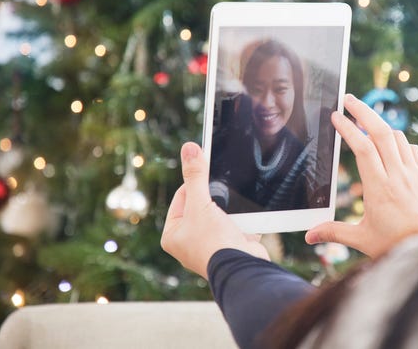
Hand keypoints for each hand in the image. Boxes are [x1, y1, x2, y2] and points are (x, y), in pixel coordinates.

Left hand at [161, 142, 268, 278]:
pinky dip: (242, 222)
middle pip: (202, 204)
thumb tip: (188, 148)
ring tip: (233, 214)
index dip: (195, 183)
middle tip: (223, 195)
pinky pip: (236, 225)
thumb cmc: (214, 242)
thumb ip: (195, 176)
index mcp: (172, 235)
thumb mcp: (201, 204)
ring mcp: (210, 246)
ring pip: (220, 214)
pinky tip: (245, 222)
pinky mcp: (230, 247)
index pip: (182, 196)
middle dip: (215, 199)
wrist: (242, 268)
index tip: (207, 173)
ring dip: (230, 211)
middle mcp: (188, 242)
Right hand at [305, 94, 417, 257]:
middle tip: (349, 98)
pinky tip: (392, 145)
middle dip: (363, 111)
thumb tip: (309, 236)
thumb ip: (334, 233)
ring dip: (381, 126)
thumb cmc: (398, 244)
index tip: (336, 116)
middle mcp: (398, 175)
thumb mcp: (363, 240)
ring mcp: (414, 173)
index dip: (348, 129)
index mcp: (379, 188)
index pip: (363, 149)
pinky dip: (400, 141)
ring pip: (398, 137)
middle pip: (381, 133)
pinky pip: (412, 149)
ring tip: (365, 121)